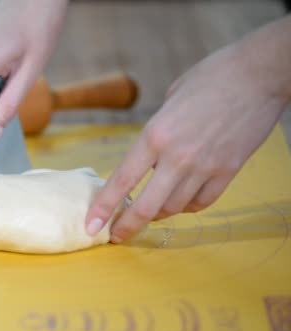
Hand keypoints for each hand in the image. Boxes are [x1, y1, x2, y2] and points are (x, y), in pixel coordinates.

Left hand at [85, 17, 290, 242]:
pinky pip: (203, 202)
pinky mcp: (228, 171)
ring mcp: (205, 167)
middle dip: (127, 227)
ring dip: (158, 214)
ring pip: (174, 208)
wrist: (258, 74)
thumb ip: (156, 132)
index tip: (90, 226)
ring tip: (150, 211)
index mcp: (154, 136)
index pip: (121, 181)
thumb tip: (149, 155)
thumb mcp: (168, 100)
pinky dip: (188, 207)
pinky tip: (181, 202)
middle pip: (146, 207)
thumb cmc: (209, 77)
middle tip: (116, 236)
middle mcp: (176, 157)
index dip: (103, 208)